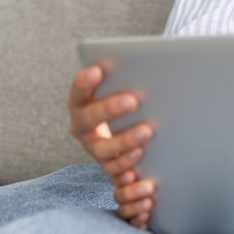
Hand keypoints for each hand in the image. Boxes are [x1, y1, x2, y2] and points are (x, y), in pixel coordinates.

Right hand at [67, 63, 156, 225]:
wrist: (127, 127)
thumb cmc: (127, 101)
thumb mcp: (122, 89)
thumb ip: (127, 79)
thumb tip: (154, 61)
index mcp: (81, 104)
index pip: (78, 91)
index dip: (84, 82)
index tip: (97, 69)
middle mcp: (83, 128)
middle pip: (89, 119)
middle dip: (109, 109)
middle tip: (133, 100)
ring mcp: (95, 148)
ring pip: (103, 149)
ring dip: (124, 141)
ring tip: (146, 132)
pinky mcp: (109, 166)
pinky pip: (114, 172)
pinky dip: (126, 170)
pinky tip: (138, 170)